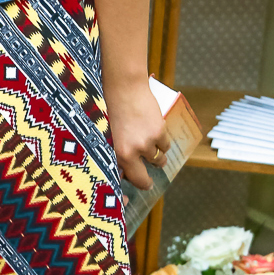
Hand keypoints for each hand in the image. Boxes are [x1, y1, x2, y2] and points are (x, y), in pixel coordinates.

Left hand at [104, 76, 169, 190]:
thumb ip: (115, 152)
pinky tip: (155, 132)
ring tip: (150, 147)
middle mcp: (128, 153)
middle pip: (142, 179)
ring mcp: (145, 144)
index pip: (123, 180)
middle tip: (148, 183)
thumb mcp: (107, 134)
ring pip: (157, 160)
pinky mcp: (158, 134)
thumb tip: (123, 171)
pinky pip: (166, 146)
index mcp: (112, 154)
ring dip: (157, 157)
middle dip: (146, 183)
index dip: (130, 185)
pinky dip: (163, 141)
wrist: (123, 87)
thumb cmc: (111, 108)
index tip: (137, 187)